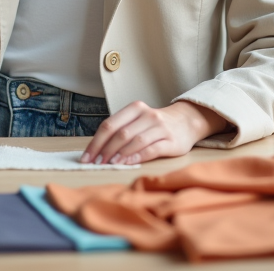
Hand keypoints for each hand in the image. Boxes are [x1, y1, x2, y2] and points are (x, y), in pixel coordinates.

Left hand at [80, 100, 227, 164]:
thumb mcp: (137, 120)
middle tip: (96, 164)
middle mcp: (148, 116)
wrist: (186, 121)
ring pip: (135, 141)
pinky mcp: (171, 141)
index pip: (110, 125)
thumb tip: (96, 151)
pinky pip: (151, 149)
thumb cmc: (154, 124)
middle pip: (121, 134)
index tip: (86, 157)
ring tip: (109, 164)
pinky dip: (137, 157)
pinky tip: (128, 164)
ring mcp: (160, 128)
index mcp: (135, 109)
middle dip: (105, 150)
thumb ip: (120, 131)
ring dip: (119, 155)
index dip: (96, 142)